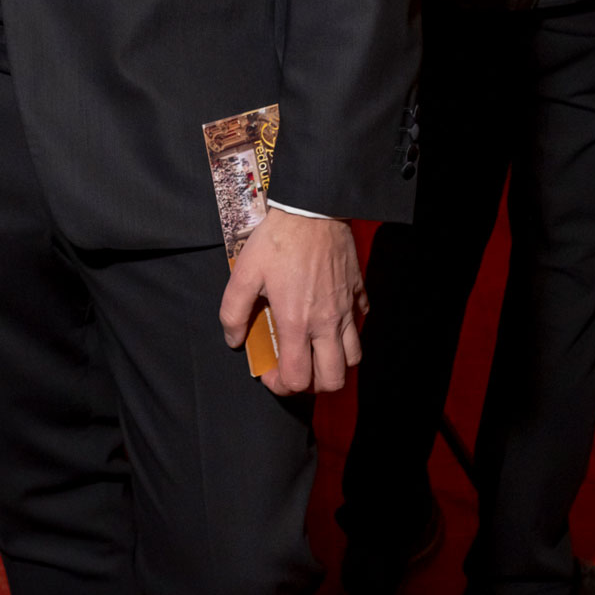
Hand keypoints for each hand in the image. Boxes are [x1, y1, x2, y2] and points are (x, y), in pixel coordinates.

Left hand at [219, 207, 366, 396]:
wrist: (312, 209)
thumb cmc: (278, 240)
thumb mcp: (244, 273)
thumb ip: (233, 311)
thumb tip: (234, 339)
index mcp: (296, 322)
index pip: (298, 378)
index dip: (282, 386)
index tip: (270, 374)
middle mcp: (326, 323)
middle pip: (333, 379)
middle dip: (313, 384)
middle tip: (295, 369)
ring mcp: (346, 308)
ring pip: (353, 357)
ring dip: (335, 363)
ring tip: (314, 351)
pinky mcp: (358, 292)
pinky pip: (360, 323)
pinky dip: (349, 331)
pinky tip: (330, 319)